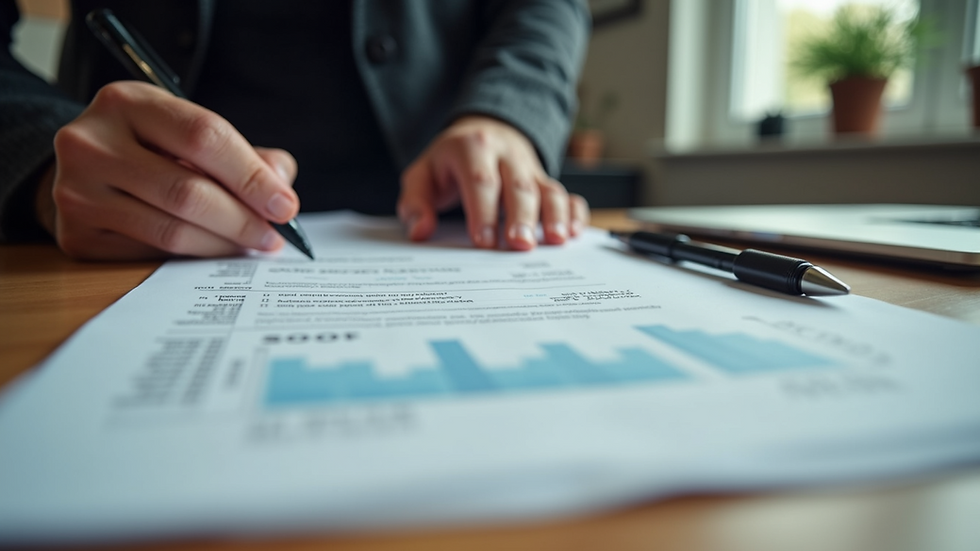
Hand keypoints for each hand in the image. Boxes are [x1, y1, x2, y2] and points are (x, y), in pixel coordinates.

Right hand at [38, 81, 299, 259]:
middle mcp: (92, 142)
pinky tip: (213, 251)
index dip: (251, 176)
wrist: (87, 168)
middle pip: (188, 192)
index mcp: (127, 102)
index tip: (285, 205)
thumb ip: (244, 153)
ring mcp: (77, 191)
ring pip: (171, 230)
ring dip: (222, 245)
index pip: (204, 137)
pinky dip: (192, 258)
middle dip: (243, 220)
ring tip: (252, 246)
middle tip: (274, 237)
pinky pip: (150, 255)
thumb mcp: (190, 130)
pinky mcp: (77, 235)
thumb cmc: (152, 147)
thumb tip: (280, 185)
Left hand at [397, 116, 588, 249]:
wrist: (482, 132)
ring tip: (555, 241)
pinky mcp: (546, 181)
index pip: (481, 181)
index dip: (484, 212)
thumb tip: (420, 232)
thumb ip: (416, 204)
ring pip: (548, 189)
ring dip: (555, 215)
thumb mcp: (423, 175)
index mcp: (472, 148)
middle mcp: (506, 155)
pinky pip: (568, 195)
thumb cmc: (451, 163)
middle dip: (521, 217)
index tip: (484, 242)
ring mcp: (530, 168)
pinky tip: (573, 234)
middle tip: (520, 246)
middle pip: (518, 186)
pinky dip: (574, 214)